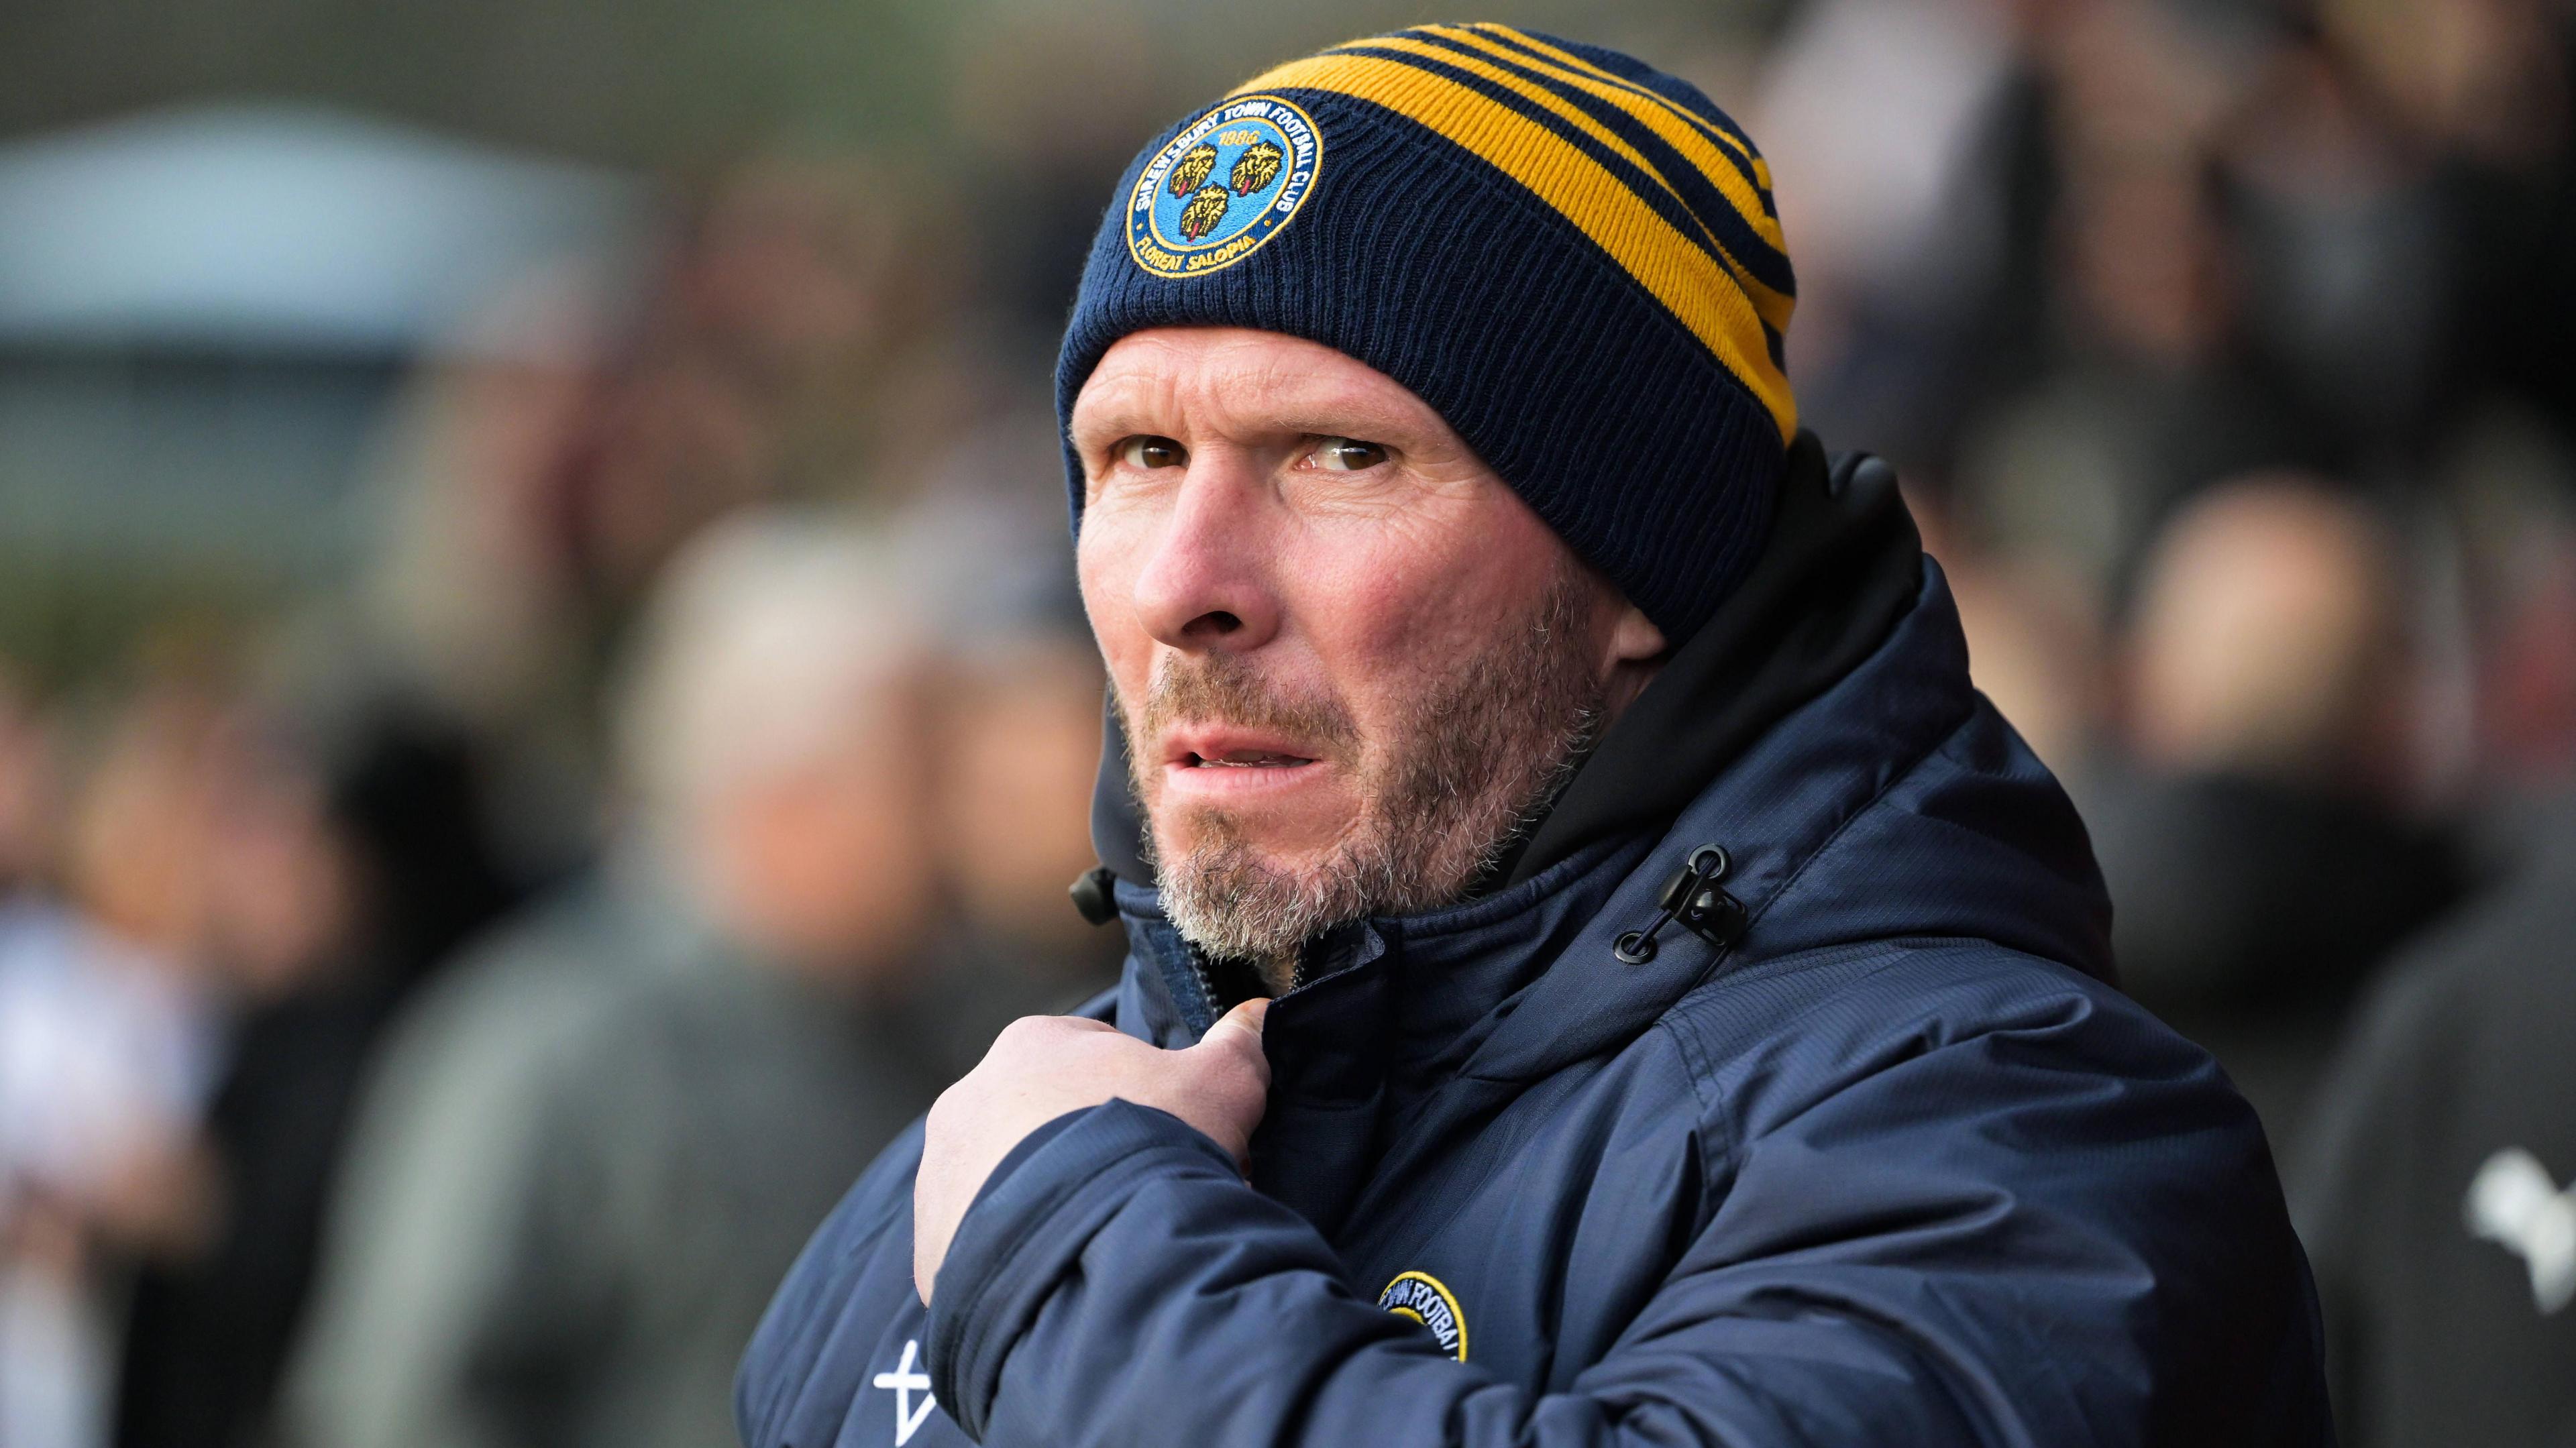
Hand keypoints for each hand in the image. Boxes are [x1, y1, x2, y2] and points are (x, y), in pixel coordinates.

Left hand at [915, 999, 1269, 1302]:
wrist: (1090, 1252)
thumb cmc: (1153, 1147)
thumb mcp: (1220, 1087)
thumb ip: (1237, 1046)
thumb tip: (1258, 1012)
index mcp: (1032, 1045)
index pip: (1093, 1057)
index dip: (1144, 1096)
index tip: (1171, 1135)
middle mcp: (968, 1099)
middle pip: (1043, 1120)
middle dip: (1088, 1147)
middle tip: (1140, 1188)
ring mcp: (940, 1175)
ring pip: (1006, 1183)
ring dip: (1048, 1201)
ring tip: (1102, 1236)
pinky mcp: (929, 1247)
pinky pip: (981, 1247)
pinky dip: (1019, 1256)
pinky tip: (1064, 1271)